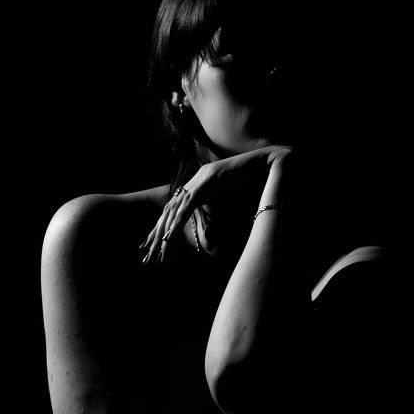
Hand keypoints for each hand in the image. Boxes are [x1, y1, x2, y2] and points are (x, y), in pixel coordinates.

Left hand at [140, 146, 292, 263]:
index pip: (176, 208)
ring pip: (176, 208)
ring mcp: (201, 179)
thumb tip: (213, 228)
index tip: (157, 243)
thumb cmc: (252, 179)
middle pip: (170, 209)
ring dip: (166, 229)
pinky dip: (179, 220)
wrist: (264, 163)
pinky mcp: (208, 180)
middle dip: (158, 231)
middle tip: (149, 250)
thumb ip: (219, 208)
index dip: (166, 225)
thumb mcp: (230, 197)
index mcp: (198, 185)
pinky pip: (189, 204)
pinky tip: (171, 234)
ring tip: (159, 247)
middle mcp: (195, 180)